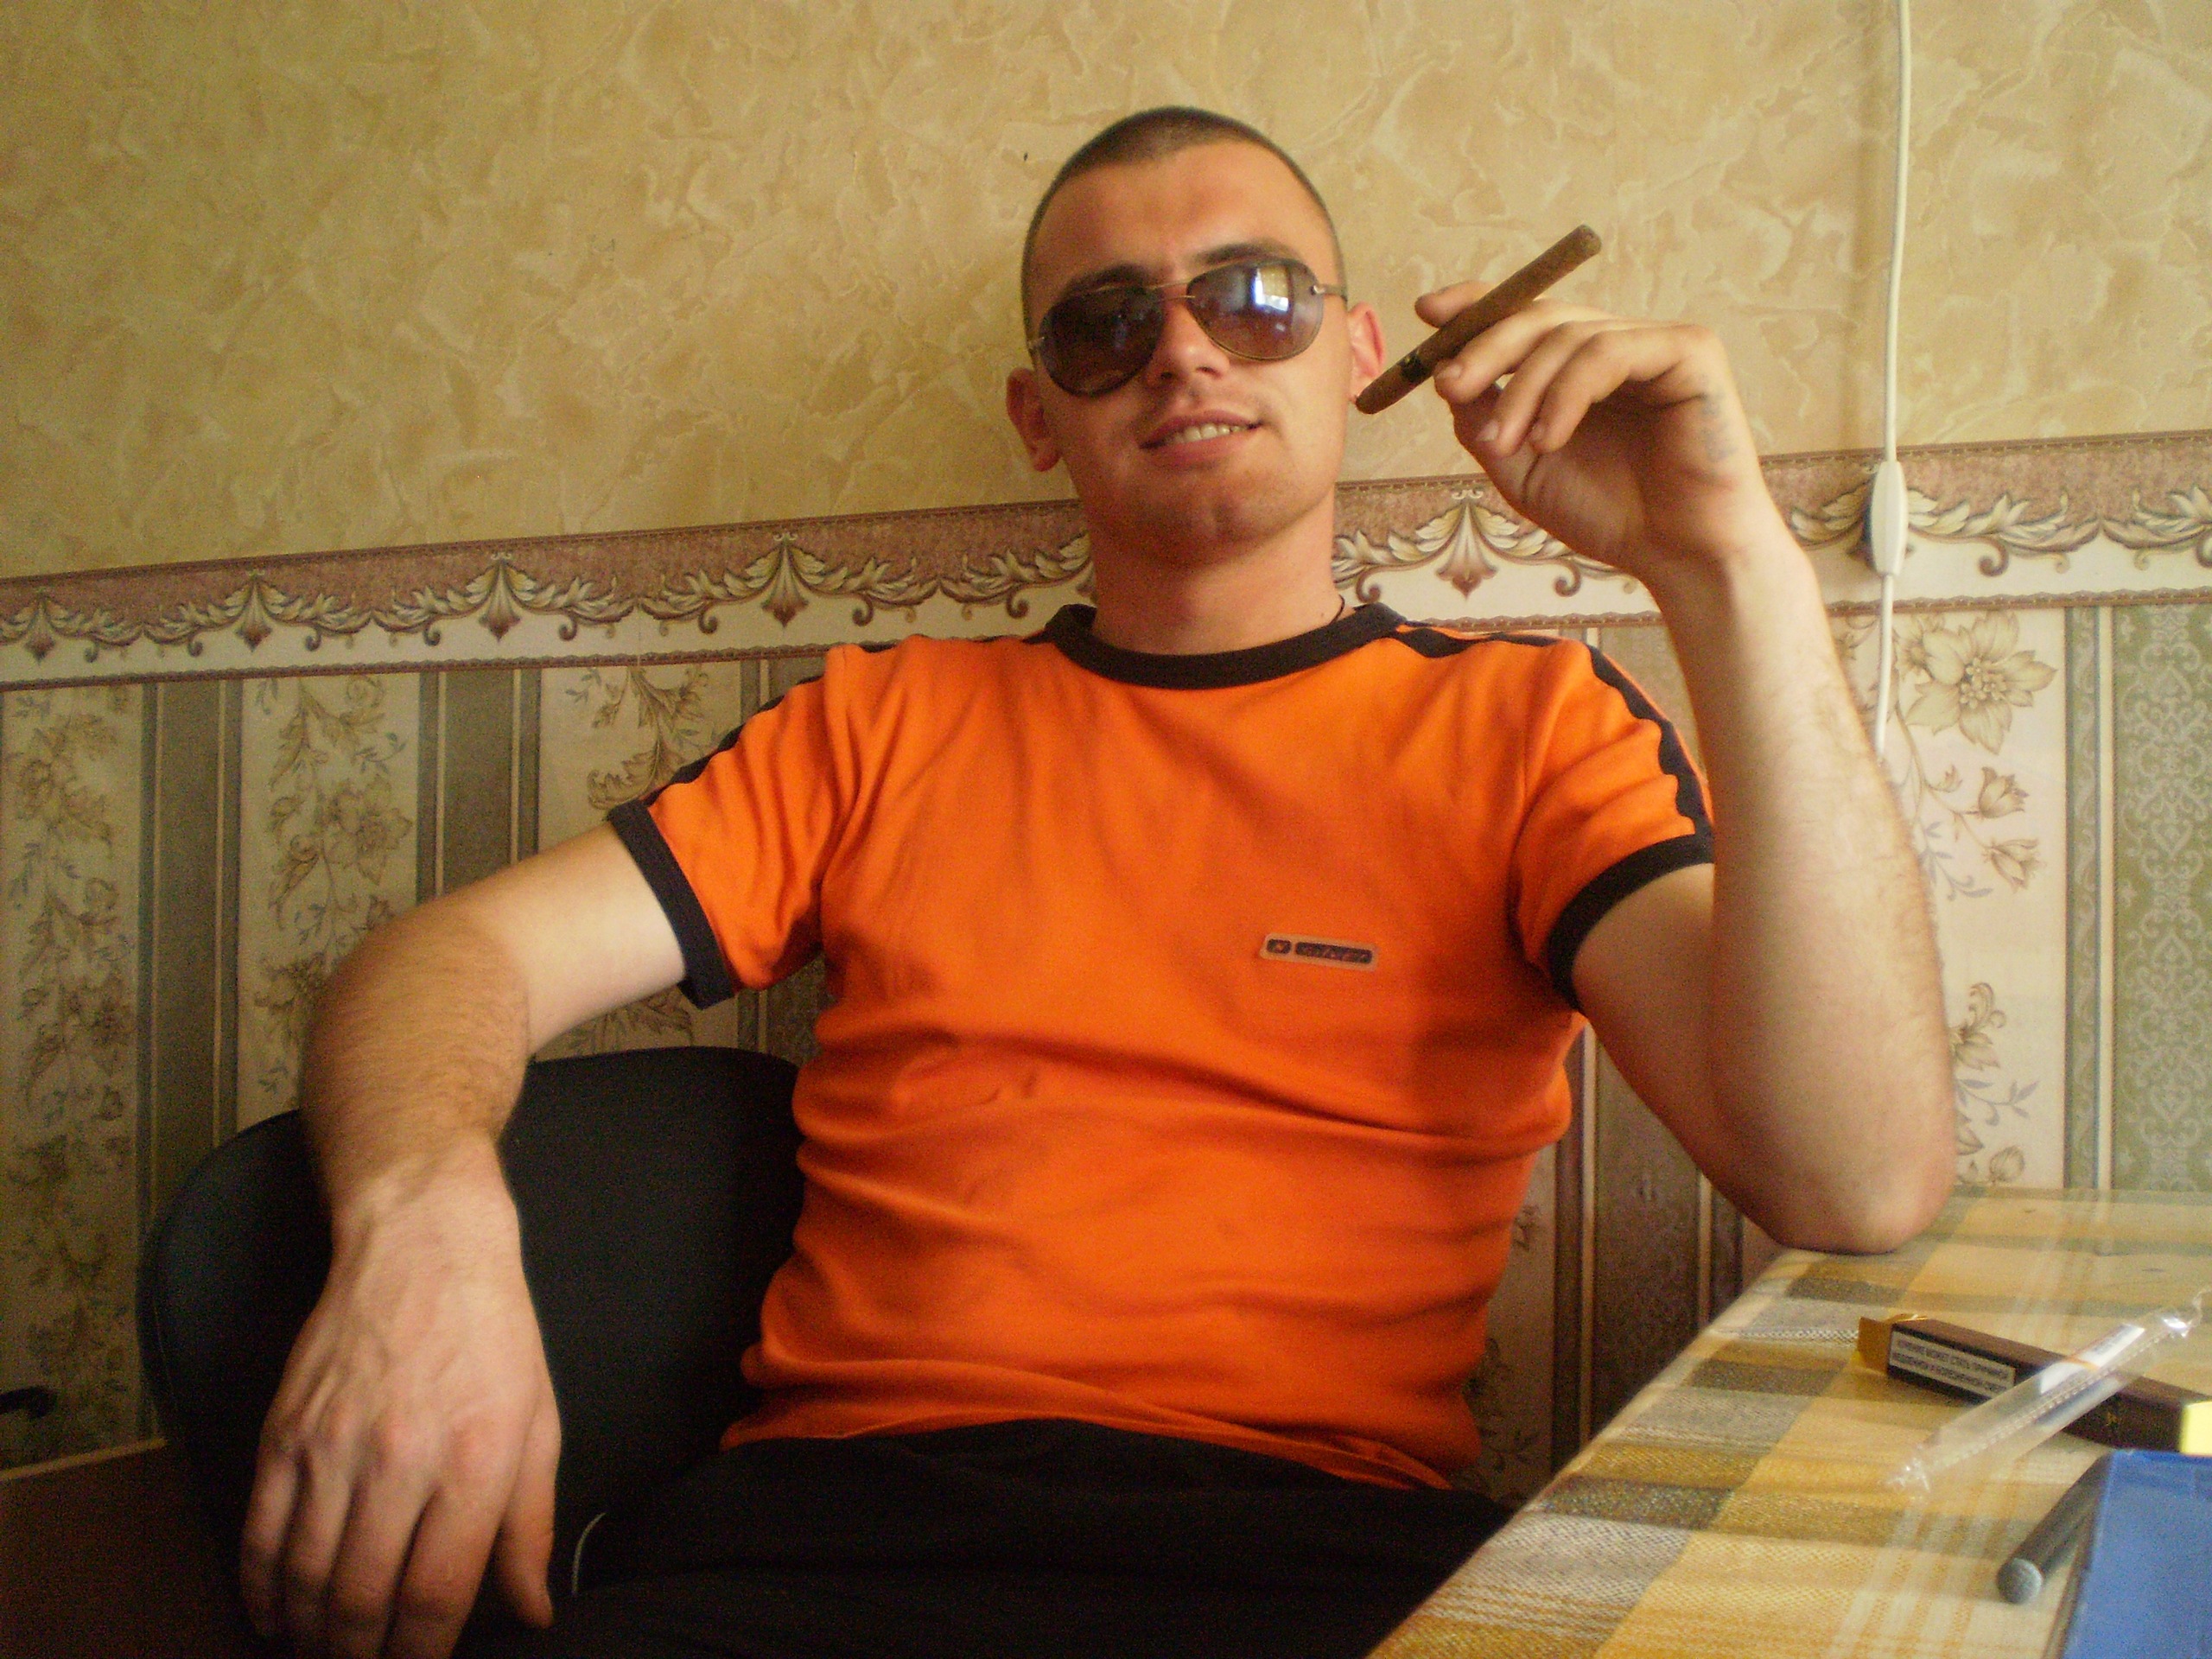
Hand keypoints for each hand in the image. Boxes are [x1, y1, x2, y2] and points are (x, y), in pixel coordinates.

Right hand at [241, 1151, 558, 1658]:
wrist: (423, 1245)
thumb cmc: (495, 1336)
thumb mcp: (540, 1424)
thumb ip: (529, 1525)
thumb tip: (531, 1611)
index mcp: (475, 1463)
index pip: (435, 1596)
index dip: (421, 1653)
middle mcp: (399, 1462)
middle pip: (361, 1601)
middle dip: (359, 1655)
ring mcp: (332, 1448)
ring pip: (304, 1578)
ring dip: (309, 1633)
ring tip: (324, 1651)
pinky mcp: (283, 1432)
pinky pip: (259, 1533)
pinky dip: (261, 1587)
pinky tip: (274, 1615)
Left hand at [1416, 285, 1790, 594]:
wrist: (1677, 554)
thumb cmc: (1608, 513)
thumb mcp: (1522, 467)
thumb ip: (1485, 419)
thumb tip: (1442, 372)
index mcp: (1581, 365)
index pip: (1526, 315)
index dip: (1478, 304)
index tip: (1428, 313)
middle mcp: (1619, 344)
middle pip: (1540, 316)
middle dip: (1486, 347)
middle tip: (1450, 385)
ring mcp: (1656, 343)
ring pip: (1568, 336)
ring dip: (1523, 390)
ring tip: (1509, 446)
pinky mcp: (1691, 351)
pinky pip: (1610, 352)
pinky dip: (1567, 394)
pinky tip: (1549, 440)